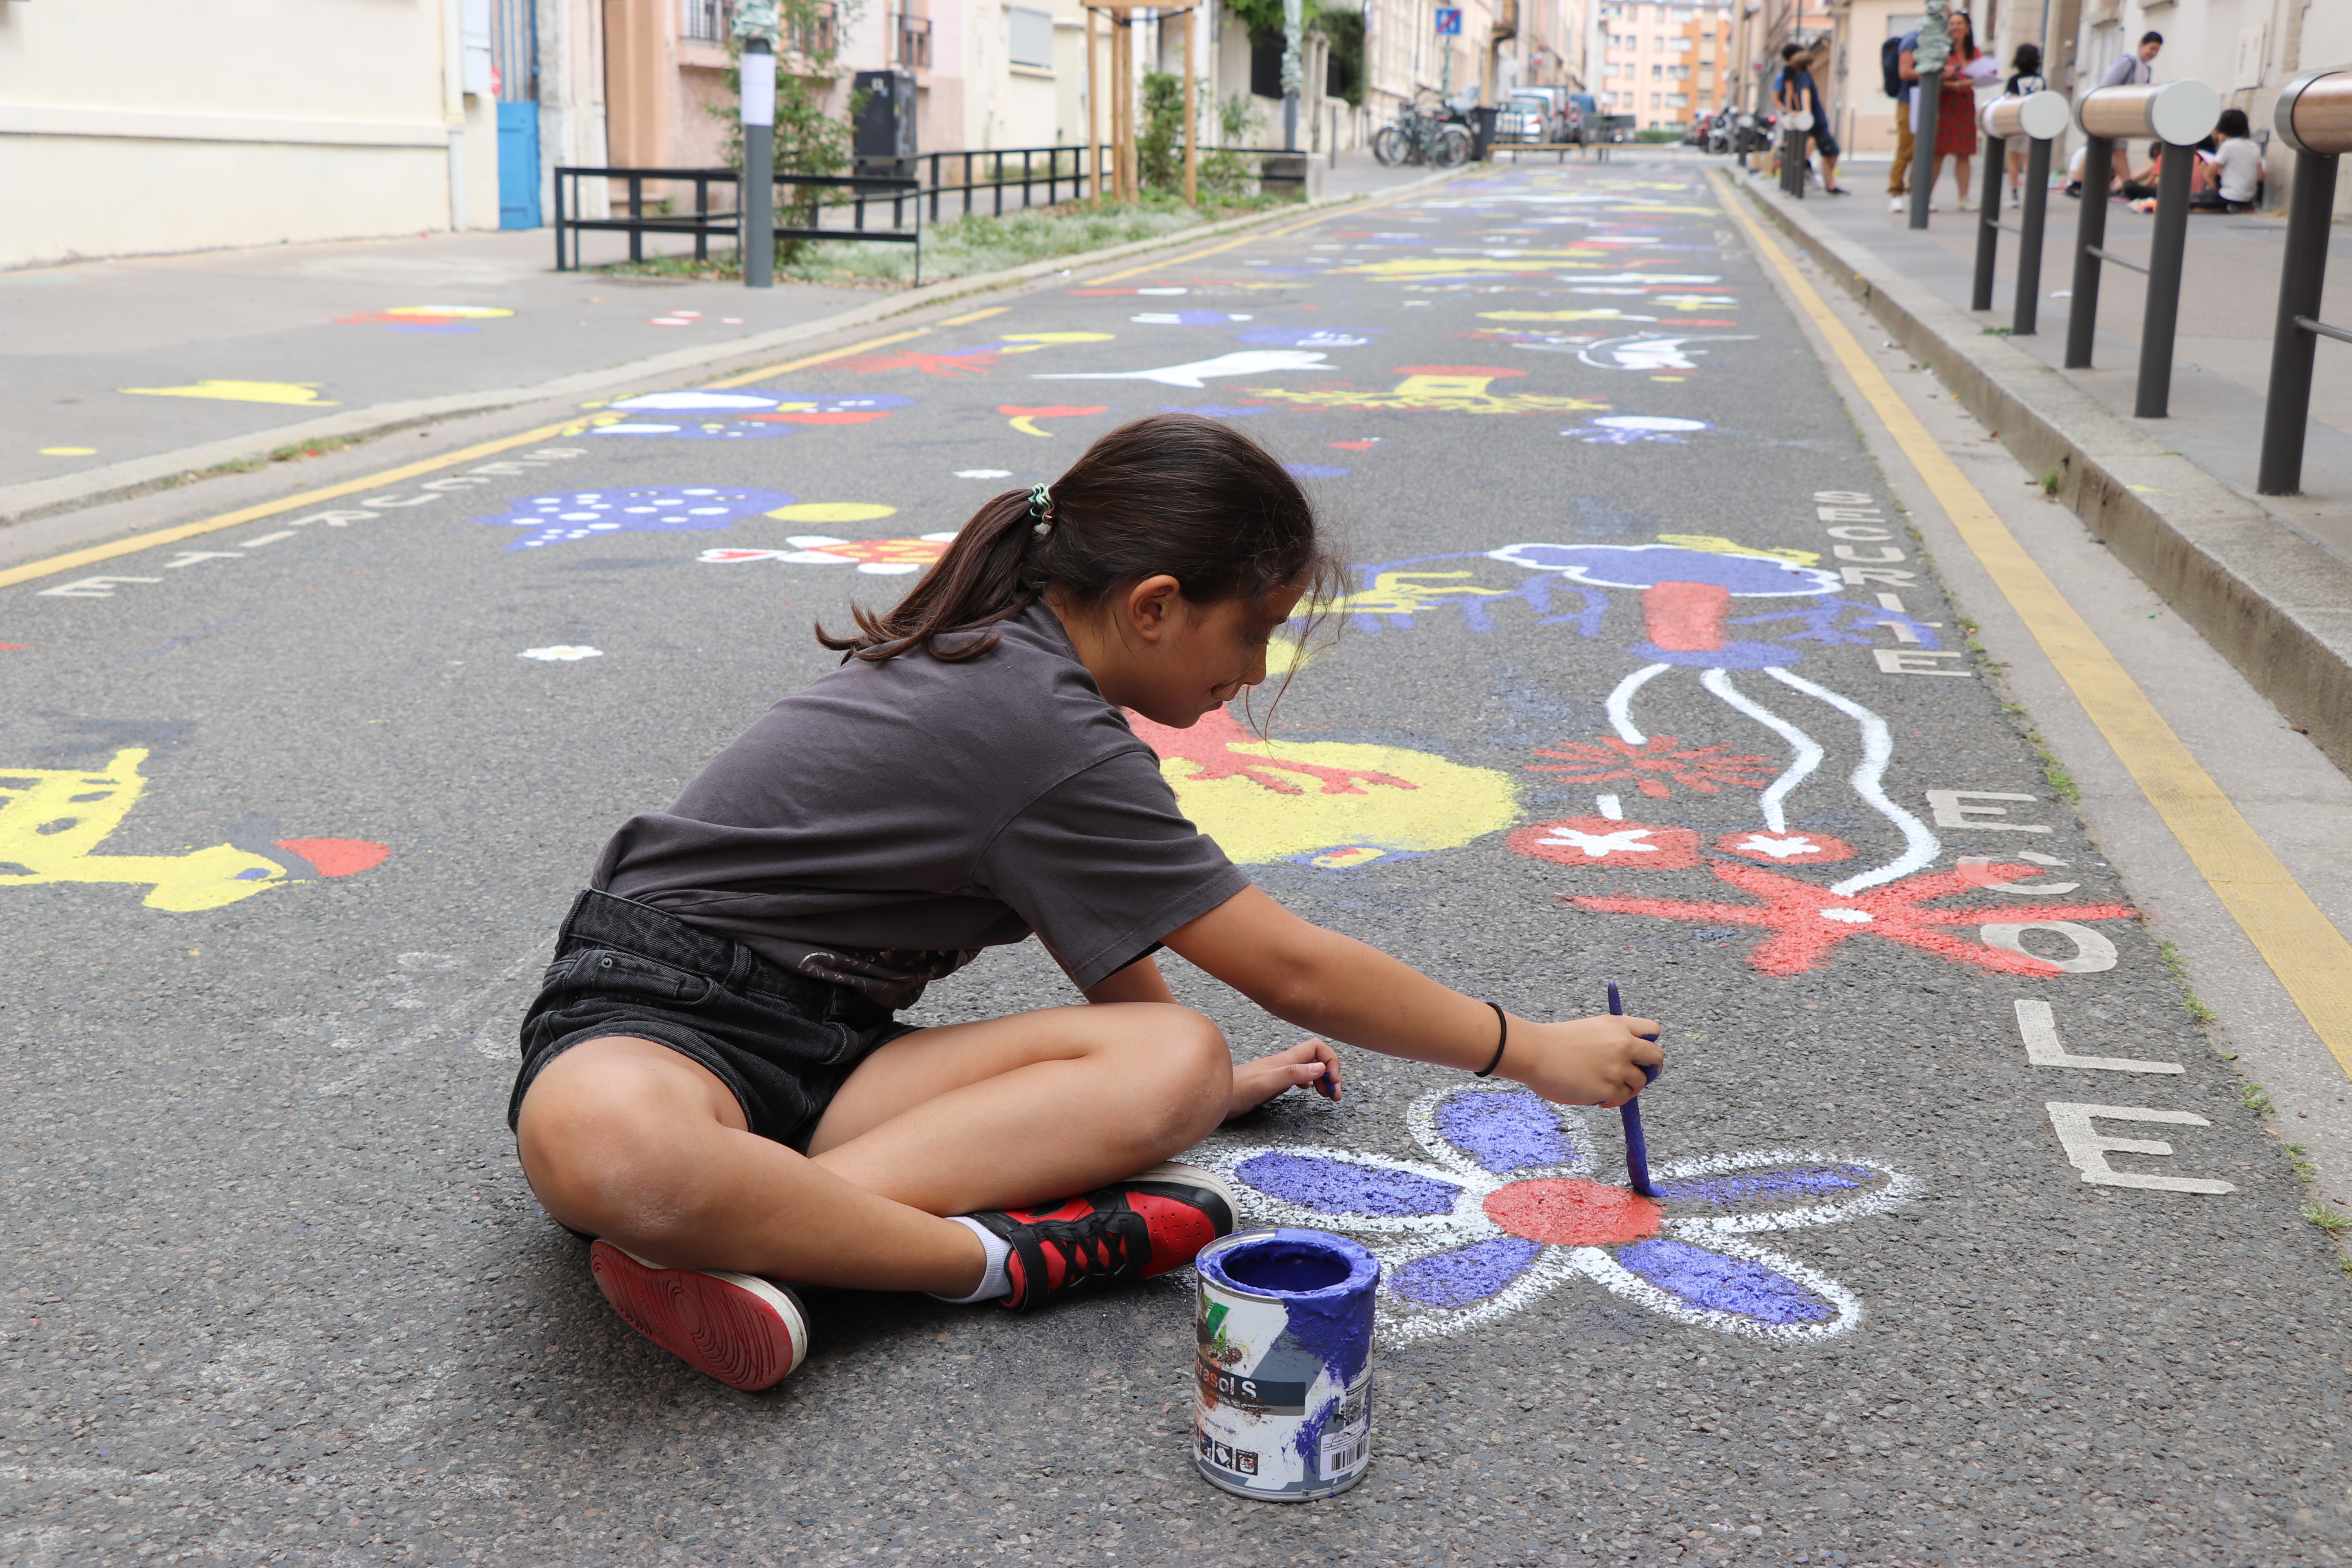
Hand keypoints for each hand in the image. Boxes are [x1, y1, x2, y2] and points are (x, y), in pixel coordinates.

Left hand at [1226, 1038, 1341, 1120]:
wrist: (1212, 1097)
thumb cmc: (1235, 1092)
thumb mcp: (1265, 1084)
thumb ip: (1292, 1074)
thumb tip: (1321, 1067)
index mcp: (1285, 1060)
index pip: (1318, 1048)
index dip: (1331, 1062)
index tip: (1333, 1084)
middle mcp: (1283, 1063)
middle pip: (1317, 1057)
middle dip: (1331, 1072)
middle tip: (1334, 1096)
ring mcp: (1278, 1071)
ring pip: (1309, 1067)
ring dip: (1323, 1079)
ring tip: (1328, 1096)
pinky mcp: (1272, 1082)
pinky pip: (1298, 1076)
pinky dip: (1310, 1083)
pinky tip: (1308, 1092)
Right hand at [1502, 1013, 1662, 1106]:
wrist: (1534, 1052)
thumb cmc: (1554, 1041)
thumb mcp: (1590, 1029)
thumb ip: (1612, 1039)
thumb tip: (1628, 1060)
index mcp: (1617, 1025)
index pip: (1653, 1030)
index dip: (1649, 1043)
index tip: (1640, 1053)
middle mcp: (1623, 1044)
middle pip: (1656, 1057)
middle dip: (1651, 1069)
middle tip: (1639, 1075)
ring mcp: (1617, 1068)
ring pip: (1639, 1082)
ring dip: (1628, 1087)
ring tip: (1606, 1086)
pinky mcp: (1608, 1089)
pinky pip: (1623, 1098)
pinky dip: (1613, 1100)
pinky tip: (1598, 1097)